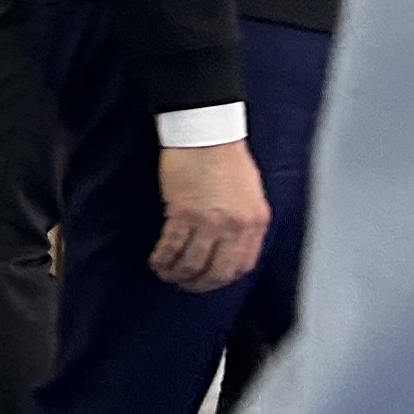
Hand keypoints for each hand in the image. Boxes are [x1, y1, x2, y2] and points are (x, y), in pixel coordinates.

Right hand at [152, 140, 267, 290]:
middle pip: (217, 271)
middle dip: (198, 283)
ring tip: (166, 272)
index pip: (243, 265)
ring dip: (176, 273)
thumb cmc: (225, 154)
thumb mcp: (249, 193)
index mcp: (256, 221)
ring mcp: (210, 222)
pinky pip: (171, 247)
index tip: (209, 280)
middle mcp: (236, 226)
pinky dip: (163, 258)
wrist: (207, 130)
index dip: (222, 278)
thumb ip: (243, 221)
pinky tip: (157, 260)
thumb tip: (228, 244)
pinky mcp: (183, 213)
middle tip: (185, 284)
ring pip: (191, 263)